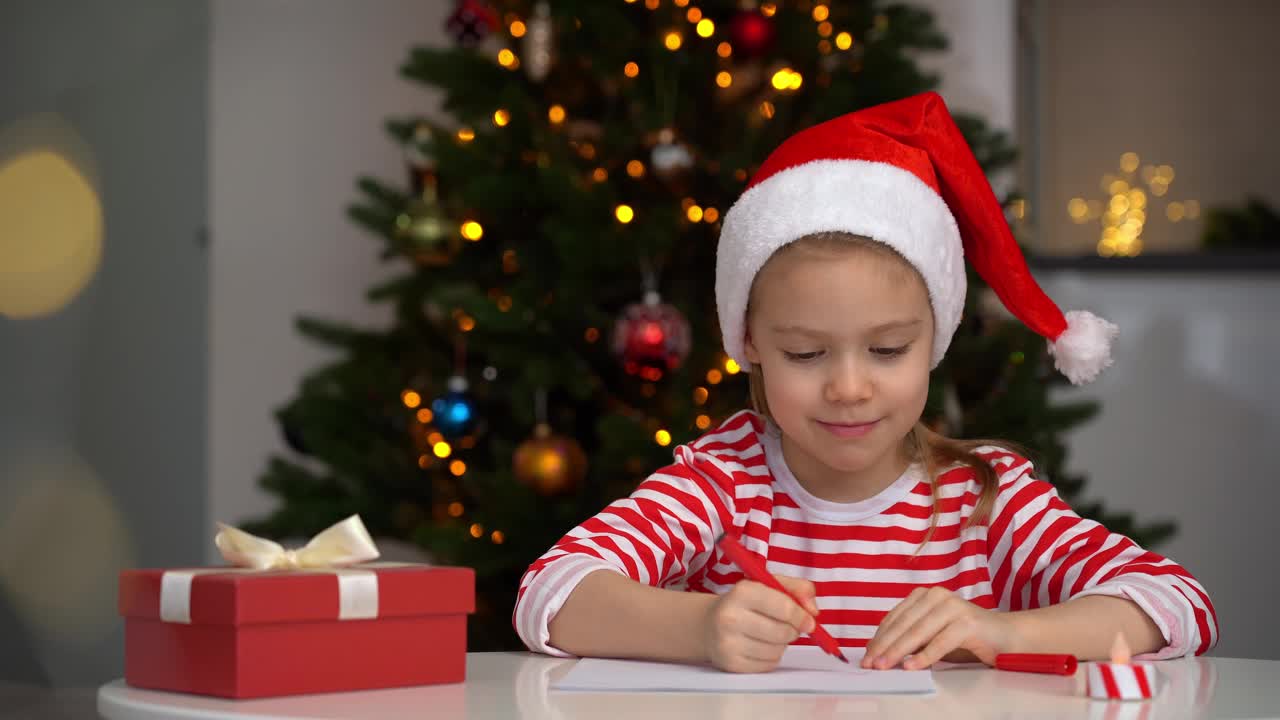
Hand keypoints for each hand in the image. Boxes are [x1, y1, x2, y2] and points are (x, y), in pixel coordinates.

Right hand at [703, 576, 819, 672]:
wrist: (708, 624)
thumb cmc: (746, 603)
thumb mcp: (768, 584)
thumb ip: (798, 589)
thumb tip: (813, 612)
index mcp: (743, 592)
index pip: (785, 608)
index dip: (802, 616)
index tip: (810, 621)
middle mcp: (731, 617)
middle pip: (784, 632)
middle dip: (793, 630)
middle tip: (788, 626)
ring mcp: (729, 643)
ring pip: (778, 650)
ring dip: (782, 643)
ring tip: (770, 634)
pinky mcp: (731, 664)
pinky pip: (769, 664)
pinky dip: (772, 656)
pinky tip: (760, 645)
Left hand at [863, 587, 1018, 669]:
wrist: (1006, 636)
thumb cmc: (966, 638)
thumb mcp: (932, 635)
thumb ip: (911, 638)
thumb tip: (880, 652)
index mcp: (924, 595)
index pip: (895, 618)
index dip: (879, 637)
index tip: (866, 655)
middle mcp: (937, 596)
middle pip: (904, 624)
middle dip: (884, 646)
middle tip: (871, 664)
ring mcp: (953, 607)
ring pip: (919, 632)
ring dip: (899, 651)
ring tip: (885, 666)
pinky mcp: (968, 622)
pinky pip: (940, 641)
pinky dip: (924, 656)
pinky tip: (911, 666)